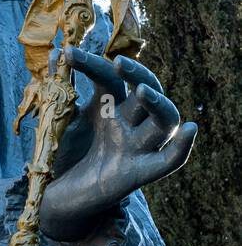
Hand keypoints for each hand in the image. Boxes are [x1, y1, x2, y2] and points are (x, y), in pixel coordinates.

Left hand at [40, 46, 196, 241]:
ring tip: (142, 92)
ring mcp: (135, 147)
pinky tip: (189, 129)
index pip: (111, 77)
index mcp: (109, 108)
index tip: (67, 52)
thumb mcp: (58, 119)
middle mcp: (128, 124)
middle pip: (149, 91)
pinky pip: (168, 161)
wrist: (55, 196)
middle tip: (117, 63)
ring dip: (159, 103)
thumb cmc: (62, 156)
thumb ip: (60, 87)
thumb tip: (58, 50)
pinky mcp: (136, 174)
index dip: (92, 63)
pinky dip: (181, 147)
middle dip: (138, 74)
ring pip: (166, 122)